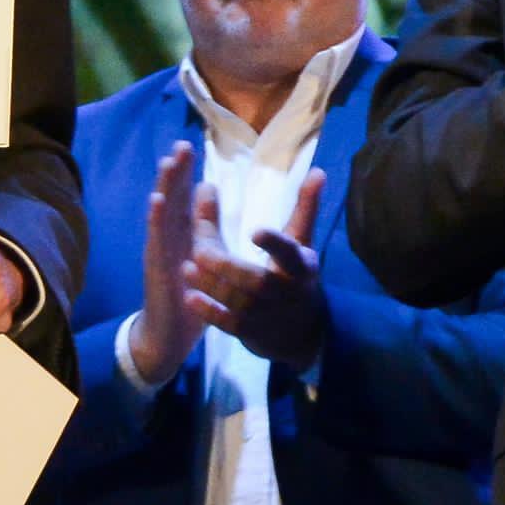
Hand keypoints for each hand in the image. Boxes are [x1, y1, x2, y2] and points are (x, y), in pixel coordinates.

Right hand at [128, 140, 219, 384]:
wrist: (169, 334)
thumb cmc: (187, 293)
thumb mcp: (200, 252)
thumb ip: (204, 221)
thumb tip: (208, 186)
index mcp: (180, 235)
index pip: (181, 199)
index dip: (183, 174)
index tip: (188, 146)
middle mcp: (167, 239)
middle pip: (169, 200)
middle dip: (174, 173)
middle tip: (180, 145)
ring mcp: (159, 252)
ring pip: (160, 215)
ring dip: (163, 188)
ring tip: (167, 163)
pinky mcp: (155, 268)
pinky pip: (155, 240)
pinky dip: (155, 220)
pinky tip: (156, 201)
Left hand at [200, 169, 331, 370]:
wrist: (303, 332)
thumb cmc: (297, 277)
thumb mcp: (303, 243)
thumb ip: (304, 208)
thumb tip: (318, 171)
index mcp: (300, 266)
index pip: (288, 253)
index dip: (274, 243)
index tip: (254, 231)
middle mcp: (285, 291)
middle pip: (256, 281)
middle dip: (227, 267)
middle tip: (199, 250)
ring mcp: (266, 315)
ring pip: (237, 301)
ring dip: (211, 285)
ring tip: (187, 267)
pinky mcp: (249, 332)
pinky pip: (227, 324)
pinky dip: (209, 313)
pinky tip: (190, 298)